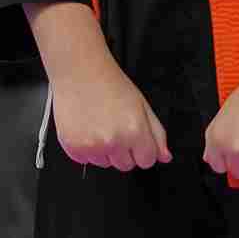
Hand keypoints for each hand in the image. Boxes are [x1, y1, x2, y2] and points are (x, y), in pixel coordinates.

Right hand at [28, 4, 171, 171]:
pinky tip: (86, 128)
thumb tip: (164, 156)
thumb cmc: (109, 83)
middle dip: (123, 151)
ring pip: (105, 164)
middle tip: (114, 126)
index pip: (147, 161)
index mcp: (135, 131)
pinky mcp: (74, 148)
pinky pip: (85, 161)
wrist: (79, 71)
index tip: (135, 138)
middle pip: (126, 166)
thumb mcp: (142, 105)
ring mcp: (92, 147)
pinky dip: (85, 149)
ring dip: (104, 151)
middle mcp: (114, 141)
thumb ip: (156, 134)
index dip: (142, 149)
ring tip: (99, 124)